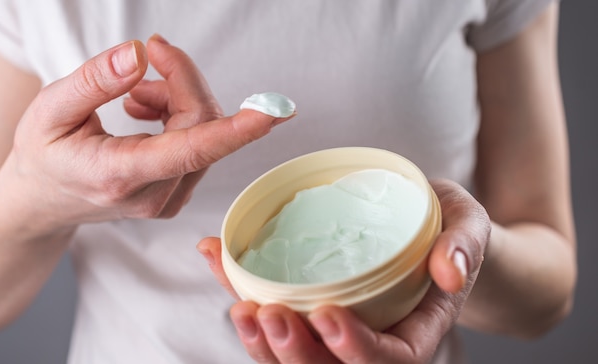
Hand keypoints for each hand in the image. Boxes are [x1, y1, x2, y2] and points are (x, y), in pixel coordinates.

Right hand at [0, 35, 292, 237]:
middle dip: (184, 79)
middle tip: (152, 52)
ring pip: (205, 133)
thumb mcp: (50, 110)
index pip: (190, 150)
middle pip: (202, 125)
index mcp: (119, 175)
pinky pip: (200, 145)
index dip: (235, 129)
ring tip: (134, 96)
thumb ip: (95, 81)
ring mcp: (169, 200)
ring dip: (177, 98)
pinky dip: (179, 117)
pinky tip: (146, 112)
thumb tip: (138, 55)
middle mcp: (153, 195)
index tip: (272, 113)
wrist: (43, 201)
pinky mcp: (177, 194)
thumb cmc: (43, 155)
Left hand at [197, 179, 490, 362]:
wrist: (428, 227)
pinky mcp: (312, 308)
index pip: (390, 359)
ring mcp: (340, 329)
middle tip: (269, 316)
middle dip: (297, 354)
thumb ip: (464, 244)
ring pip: (299, 358)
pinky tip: (219, 263)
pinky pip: (279, 316)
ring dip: (265, 345)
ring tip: (241, 309)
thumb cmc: (448, 227)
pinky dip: (246, 296)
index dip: (357, 348)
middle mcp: (375, 340)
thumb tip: (451, 270)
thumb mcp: (468, 224)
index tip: (327, 314)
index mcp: (417, 330)